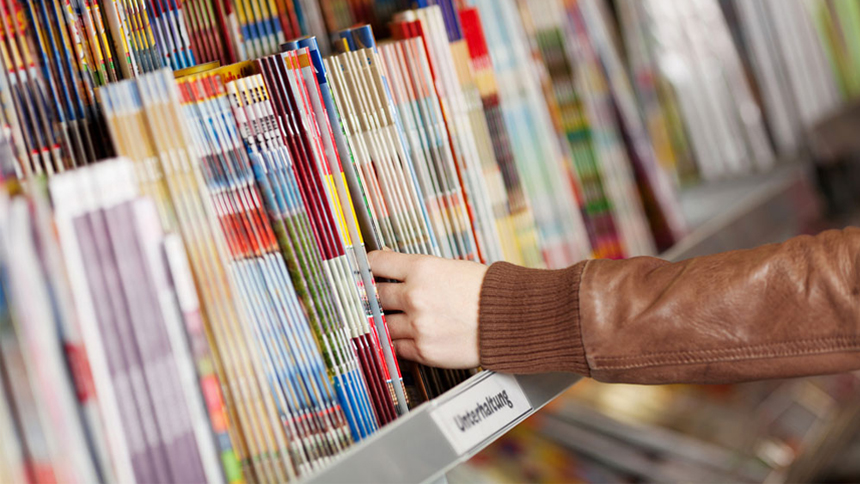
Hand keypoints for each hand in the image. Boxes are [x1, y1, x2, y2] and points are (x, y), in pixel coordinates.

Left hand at [367, 250, 487, 368]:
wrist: (510, 320)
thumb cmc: (486, 291)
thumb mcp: (451, 267)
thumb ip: (419, 269)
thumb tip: (393, 265)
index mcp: (422, 269)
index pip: (376, 263)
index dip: (366, 267)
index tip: (362, 271)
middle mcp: (415, 296)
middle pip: (375, 296)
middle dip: (374, 297)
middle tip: (375, 298)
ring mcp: (418, 325)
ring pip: (383, 324)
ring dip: (386, 322)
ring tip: (397, 319)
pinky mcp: (424, 350)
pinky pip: (396, 347)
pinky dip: (398, 343)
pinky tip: (406, 336)